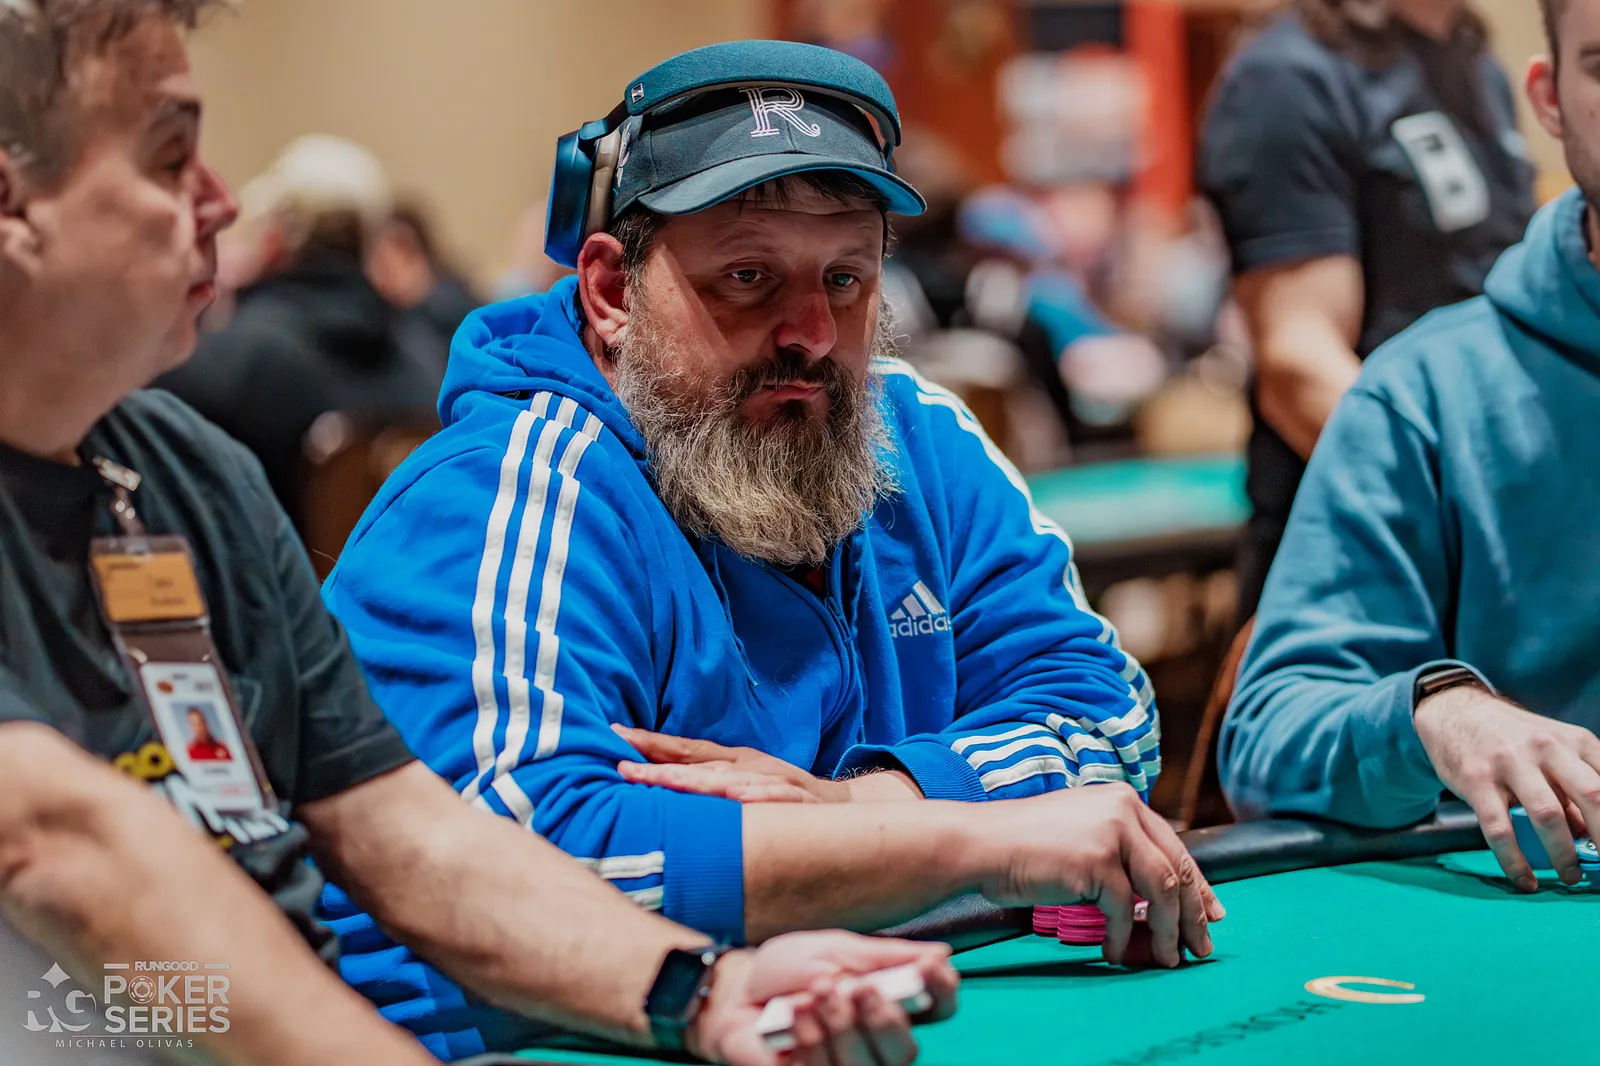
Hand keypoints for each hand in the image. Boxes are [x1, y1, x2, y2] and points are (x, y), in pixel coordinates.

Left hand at [614, 726, 850, 802]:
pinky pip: (773, 799)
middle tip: (622, 768)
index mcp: (732, 760)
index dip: (650, 743)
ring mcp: (772, 781)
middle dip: (658, 767)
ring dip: (696, 782)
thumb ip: (704, 779)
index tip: (613, 736)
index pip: (684, 749)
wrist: (837, 806)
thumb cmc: (780, 793)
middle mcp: (748, 766)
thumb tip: (655, 778)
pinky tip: (736, 799)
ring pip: (729, 781)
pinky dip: (756, 797)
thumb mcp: (740, 780)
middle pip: (697, 766)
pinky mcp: (796, 799)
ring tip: (664, 783)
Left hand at [687, 933, 957, 1065]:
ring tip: (813, 994)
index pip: (938, 1008)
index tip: (929, 969)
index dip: (941, 991)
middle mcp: (875, 1041)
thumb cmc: (787, 970)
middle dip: (883, 1019)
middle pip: (906, 1051)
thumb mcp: (836, 949)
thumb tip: (941, 954)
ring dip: (839, 1025)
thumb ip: (886, 956)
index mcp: (890, 1002)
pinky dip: (810, 1039)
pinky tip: (792, 1016)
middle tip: (857, 988)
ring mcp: (846, 1065)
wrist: (735, 992)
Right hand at [961, 784, 1224, 967]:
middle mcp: (1123, 809)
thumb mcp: (1081, 833)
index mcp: (1123, 799)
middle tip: (1200, 946)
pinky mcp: (1096, 859)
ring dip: (1167, 932)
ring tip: (1167, 958)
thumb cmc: (1024, 845)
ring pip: (1161, 891)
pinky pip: (1123, 910)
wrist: (982, 843)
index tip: (1210, 914)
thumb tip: (1156, 898)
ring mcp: (1111, 831)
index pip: (1175, 846)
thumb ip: (1119, 851)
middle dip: (1192, 915)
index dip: (1199, 885)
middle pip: (1177, 869)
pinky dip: (1122, 937)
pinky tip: (1113, 953)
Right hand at [1414, 685, 1599, 889]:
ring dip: (1564, 854)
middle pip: (1592, 796)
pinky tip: (1525, 881)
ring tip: (1571, 876)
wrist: (1455, 711)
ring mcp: (1509, 763)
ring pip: (1548, 815)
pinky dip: (1515, 861)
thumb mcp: (1552, 751)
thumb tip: (1588, 834)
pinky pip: (1500, 829)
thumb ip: (1572, 789)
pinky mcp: (1476, 781)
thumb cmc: (1512, 738)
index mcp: (1573, 740)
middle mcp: (1545, 748)